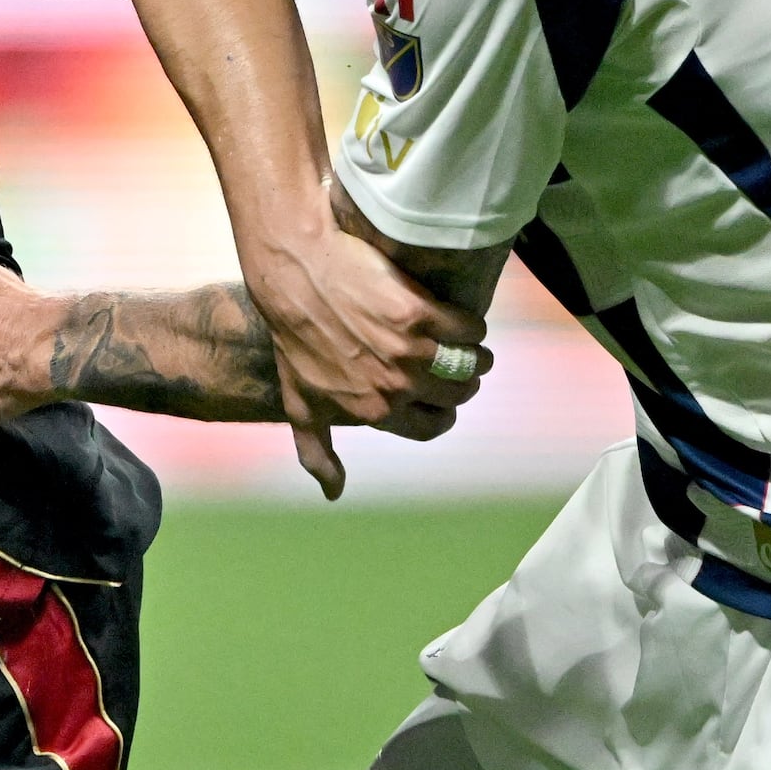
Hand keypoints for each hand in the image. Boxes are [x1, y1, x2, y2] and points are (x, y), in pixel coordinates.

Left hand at [241, 222, 480, 491]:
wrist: (294, 276)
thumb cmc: (293, 341)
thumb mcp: (300, 404)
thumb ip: (318, 452)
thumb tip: (333, 493)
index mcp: (374, 412)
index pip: (434, 427)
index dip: (443, 413)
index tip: (443, 400)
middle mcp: (395, 386)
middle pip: (458, 394)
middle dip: (462, 382)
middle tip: (456, 364)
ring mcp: (410, 349)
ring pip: (473, 362)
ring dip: (476, 354)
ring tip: (467, 343)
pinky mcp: (420, 312)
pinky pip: (470, 328)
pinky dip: (472, 325)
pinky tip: (459, 318)